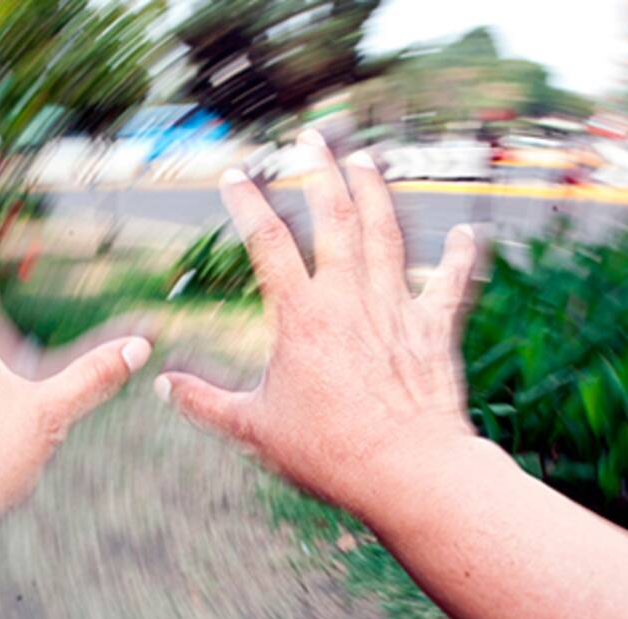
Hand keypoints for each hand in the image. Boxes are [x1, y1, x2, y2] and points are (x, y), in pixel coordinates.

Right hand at [155, 130, 478, 515]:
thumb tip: (164, 386)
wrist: (406, 470)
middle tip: (311, 138)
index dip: (248, 203)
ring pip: (385, 234)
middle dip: (319, 172)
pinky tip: (463, 232)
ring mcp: (395, 308)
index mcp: (302, 316)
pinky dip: (457, 257)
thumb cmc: (330, 452)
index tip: (237, 175)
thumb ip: (206, 403)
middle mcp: (349, 299)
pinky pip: (448, 283)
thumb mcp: (255, 429)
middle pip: (333, 218)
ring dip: (375, 192)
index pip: (268, 242)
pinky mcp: (432, 329)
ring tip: (365, 159)